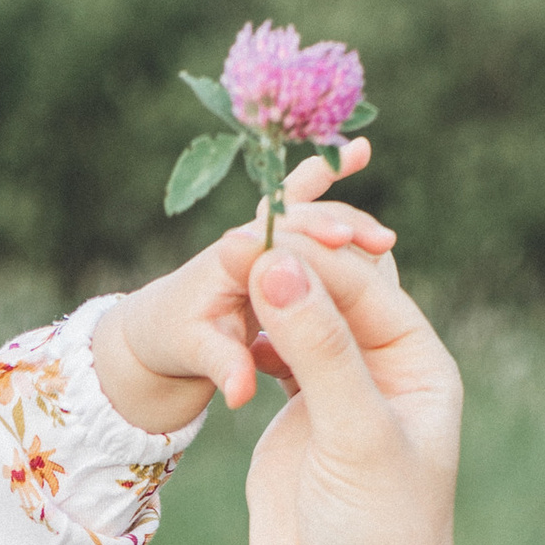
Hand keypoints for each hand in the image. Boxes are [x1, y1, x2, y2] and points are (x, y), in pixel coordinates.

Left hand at [91, 151, 393, 432]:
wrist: (160, 326)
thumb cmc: (175, 340)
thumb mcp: (195, 355)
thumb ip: (222, 367)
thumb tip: (240, 392)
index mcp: (226, 262)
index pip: (273, 241)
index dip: (310, 240)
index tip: (344, 246)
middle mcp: (244, 239)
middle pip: (297, 219)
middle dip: (337, 226)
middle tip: (380, 243)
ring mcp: (260, 235)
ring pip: (308, 211)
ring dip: (346, 217)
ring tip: (384, 241)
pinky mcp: (274, 241)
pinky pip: (307, 209)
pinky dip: (331, 184)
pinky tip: (363, 152)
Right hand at [241, 231, 460, 544]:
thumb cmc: (378, 541)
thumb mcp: (356, 439)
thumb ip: (320, 351)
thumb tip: (279, 265)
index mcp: (417, 364)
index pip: (363, 286)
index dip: (312, 257)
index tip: (256, 236)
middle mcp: (381, 370)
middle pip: (333, 291)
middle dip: (285, 265)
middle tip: (226, 245)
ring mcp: (335, 394)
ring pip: (299, 318)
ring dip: (262, 295)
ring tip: (214, 275)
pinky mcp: (296, 421)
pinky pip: (272, 354)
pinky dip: (247, 333)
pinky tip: (219, 324)